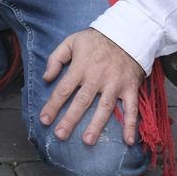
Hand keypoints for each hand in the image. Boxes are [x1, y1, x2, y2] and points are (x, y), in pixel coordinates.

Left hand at [40, 27, 144, 146]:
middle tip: (60, 135)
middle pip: (82, 101)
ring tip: (87, 141)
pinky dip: (131, 124)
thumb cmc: (95, 40)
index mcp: (80, 67)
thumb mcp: (71, 42)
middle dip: (70, 119)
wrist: (126, 34)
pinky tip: (128, 140)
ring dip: (96, 125)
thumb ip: (56, 58)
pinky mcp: (130, 88)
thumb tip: (45, 78)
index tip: (44, 120)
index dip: (53, 105)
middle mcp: (97, 78)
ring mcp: (115, 84)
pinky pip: (131, 108)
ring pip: (105, 107)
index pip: (63, 89)